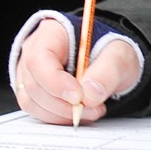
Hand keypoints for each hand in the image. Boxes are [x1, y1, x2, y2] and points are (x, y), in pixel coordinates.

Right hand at [12, 20, 141, 125]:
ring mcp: (30, 72)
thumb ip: (108, 72)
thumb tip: (90, 94)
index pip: (39, 59)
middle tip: (93, 107)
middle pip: (34, 83)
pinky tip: (80, 113)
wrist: (110, 59)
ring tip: (92, 110)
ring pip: (32, 101)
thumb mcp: (119, 55)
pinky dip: (59, 117)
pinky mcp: (34, 91)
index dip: (55, 82)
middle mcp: (35, 51)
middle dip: (64, 103)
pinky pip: (38, 111)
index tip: (78, 97)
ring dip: (62, 114)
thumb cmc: (110, 50)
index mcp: (53, 32)